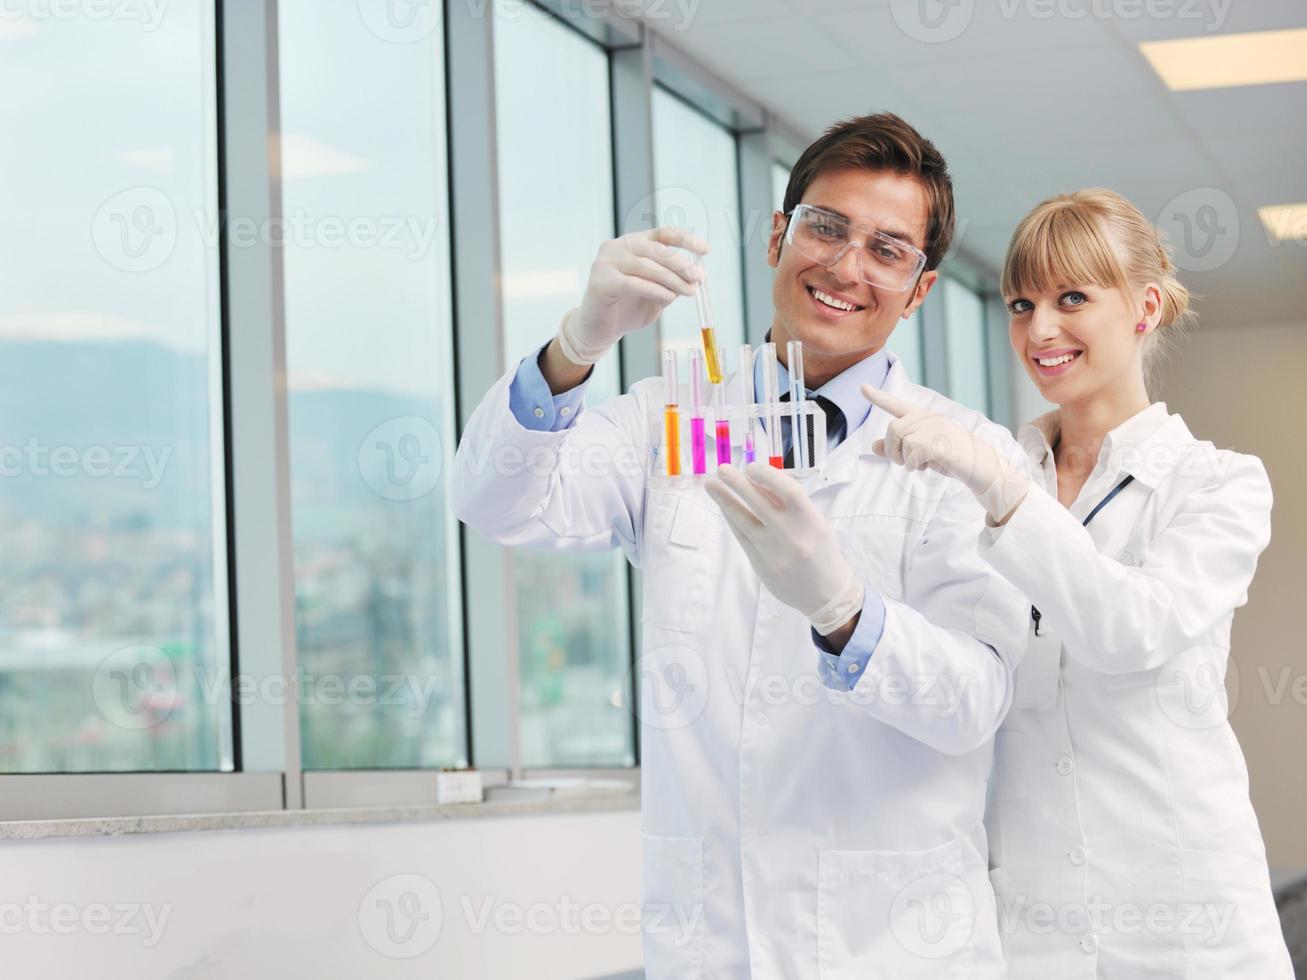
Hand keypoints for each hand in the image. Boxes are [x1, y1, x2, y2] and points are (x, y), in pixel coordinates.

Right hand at [556, 227, 708, 365]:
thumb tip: (697, 276)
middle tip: (699, 277)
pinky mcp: (600, 281)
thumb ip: (672, 282)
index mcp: (633, 244)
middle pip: (656, 249)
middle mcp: (617, 247)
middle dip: (681, 263)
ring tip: (689, 291)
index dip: (685, 239)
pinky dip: (655, 290)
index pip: (662, 234)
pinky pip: (634, 282)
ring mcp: (606, 262)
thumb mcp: (657, 294)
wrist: (599, 330)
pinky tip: (670, 297)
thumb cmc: (628, 310)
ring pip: (646, 266)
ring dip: (672, 279)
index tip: (705, 250)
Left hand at [705, 462, 862, 634]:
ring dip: (725, 500)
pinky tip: (724, 506)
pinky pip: (741, 536)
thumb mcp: (815, 523)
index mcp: (811, 522)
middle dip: (738, 484)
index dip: (768, 476)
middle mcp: (792, 536)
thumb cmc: (820, 550)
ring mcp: (773, 552)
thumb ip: (790, 504)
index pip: (789, 491)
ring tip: (711, 484)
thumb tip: (759, 479)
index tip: (751, 467)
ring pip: (743, 520)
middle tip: (722, 469)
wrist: (824, 593)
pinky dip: (731, 518)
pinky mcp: (760, 564)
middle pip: (760, 503)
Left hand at [861, 384, 1028, 523]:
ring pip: (899, 440)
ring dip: (902, 459)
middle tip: (907, 463)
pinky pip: (910, 453)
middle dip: (892, 450)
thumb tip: (873, 446)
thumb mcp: (921, 454)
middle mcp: (928, 418)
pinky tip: (927, 467)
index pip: (897, 405)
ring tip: (919, 464)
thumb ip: (897, 449)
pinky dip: (913, 465)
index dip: (878, 397)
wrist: (981, 467)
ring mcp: (934, 426)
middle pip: (892, 429)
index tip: (862, 387)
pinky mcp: (937, 440)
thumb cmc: (951, 459)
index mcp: (924, 418)